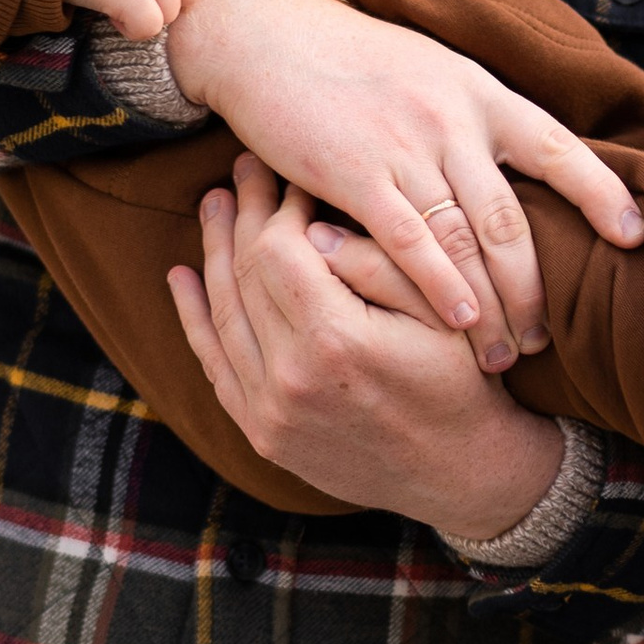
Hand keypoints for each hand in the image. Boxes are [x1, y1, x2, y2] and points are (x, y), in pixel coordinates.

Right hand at [164, 0, 643, 365]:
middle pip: (513, 217)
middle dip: (535, 287)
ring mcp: (406, 145)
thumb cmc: (352, 64)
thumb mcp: (432, 73)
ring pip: (468, 238)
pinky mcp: (355, 172)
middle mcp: (454, 118)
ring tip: (506, 355)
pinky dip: (440, 287)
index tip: (635, 238)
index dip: (602, 193)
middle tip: (546, 340)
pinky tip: (460, 324)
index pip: (559, 147)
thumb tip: (522, 164)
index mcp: (481, 93)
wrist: (269, 38)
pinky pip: (410, 240)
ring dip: (493, 304)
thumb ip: (474, 119)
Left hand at [169, 161, 570, 530]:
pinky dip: (195, 318)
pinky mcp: (261, 434)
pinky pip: (214, 367)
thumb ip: (379, 263)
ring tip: (215, 206)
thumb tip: (313, 227)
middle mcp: (290, 378)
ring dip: (213, 254)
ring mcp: (269, 412)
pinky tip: (182, 278)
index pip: (279, 250)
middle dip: (245, 215)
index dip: (280, 206)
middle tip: (245, 169)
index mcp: (336, 341)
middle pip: (245, 275)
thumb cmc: (461, 379)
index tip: (295, 177)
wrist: (459, 473)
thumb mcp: (443, 310)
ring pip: (223, 315)